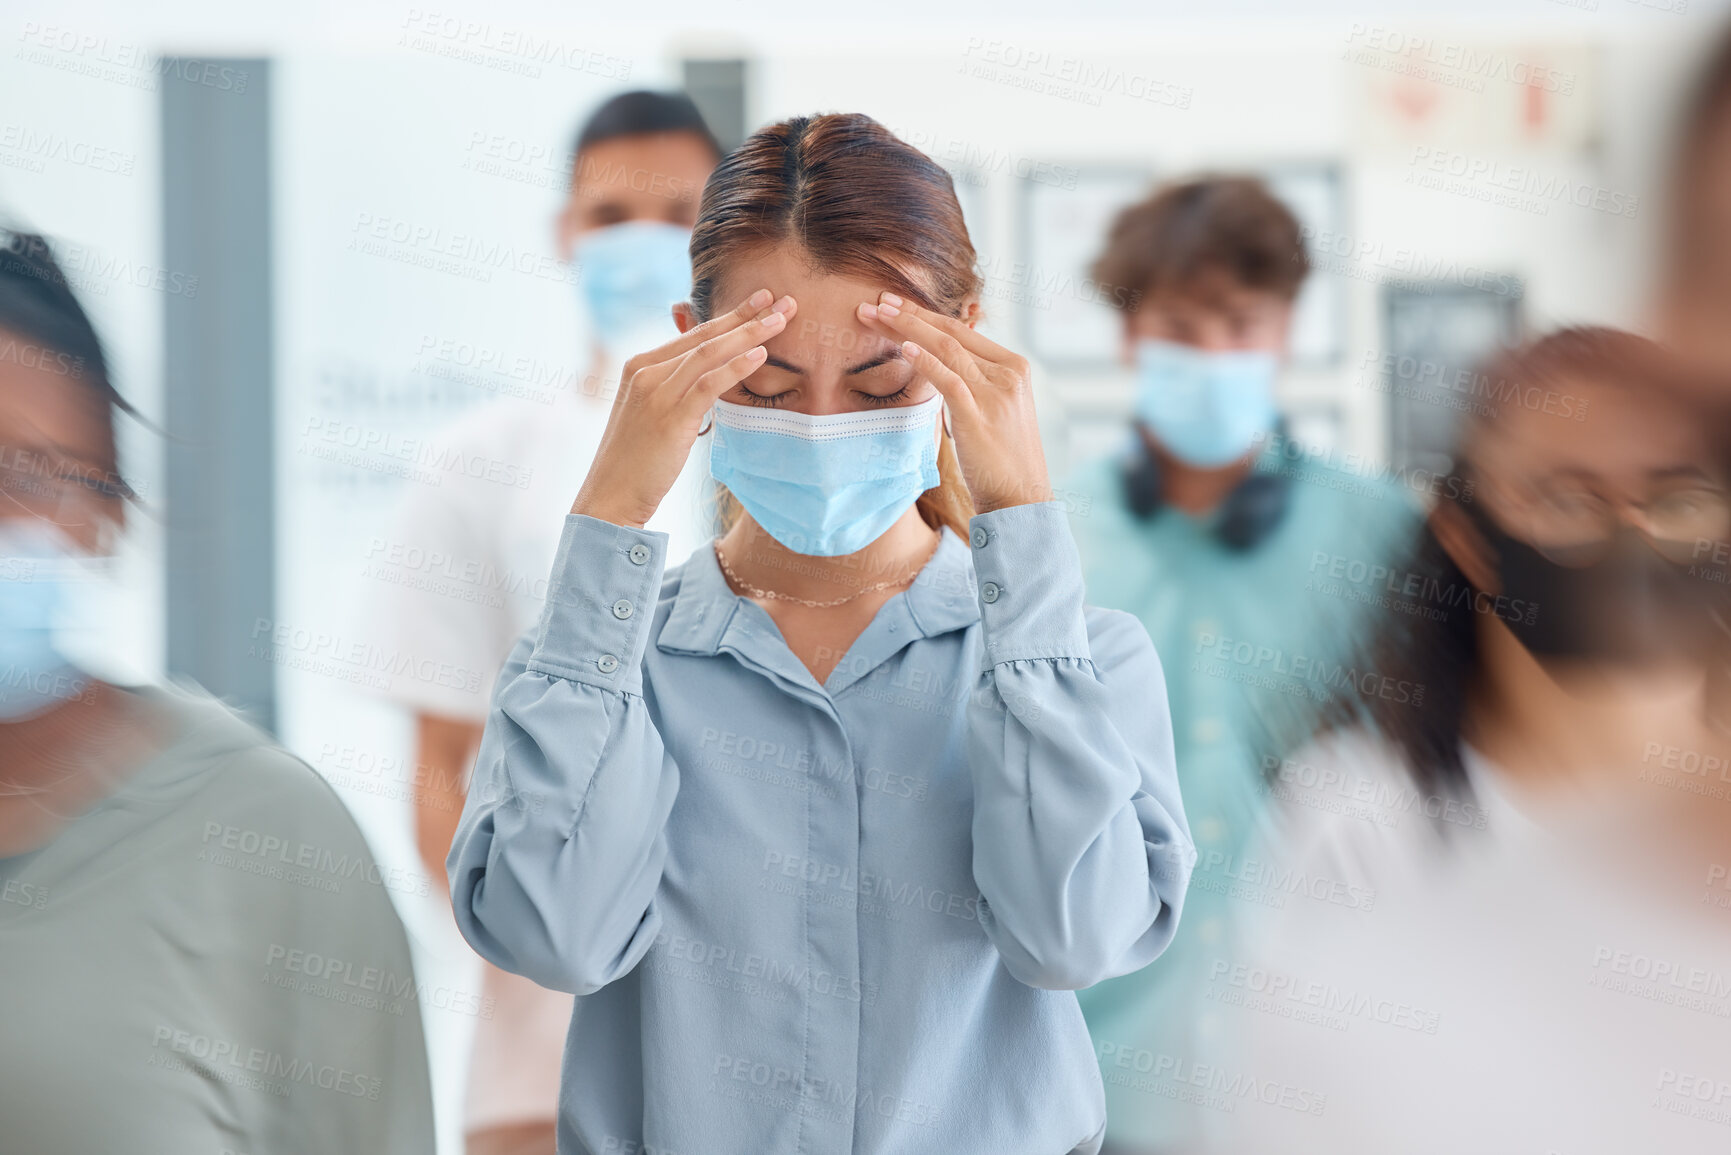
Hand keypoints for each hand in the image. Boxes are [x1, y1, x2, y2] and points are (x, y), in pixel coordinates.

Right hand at [572, 288, 796, 526]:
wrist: (610, 496)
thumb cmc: (636, 461)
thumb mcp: (653, 415)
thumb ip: (677, 390)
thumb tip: (710, 379)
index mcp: (640, 366)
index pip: (692, 334)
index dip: (730, 316)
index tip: (761, 302)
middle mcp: (645, 371)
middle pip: (704, 336)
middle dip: (746, 316)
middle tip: (783, 300)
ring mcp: (655, 392)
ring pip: (709, 353)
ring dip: (749, 334)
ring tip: (782, 320)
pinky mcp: (669, 416)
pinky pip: (708, 383)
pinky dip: (736, 366)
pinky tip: (761, 355)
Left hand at [857, 292, 1051, 513]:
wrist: (1021, 498)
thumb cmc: (1001, 459)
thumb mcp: (992, 409)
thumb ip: (973, 382)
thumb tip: (937, 364)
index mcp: (1014, 367)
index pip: (963, 331)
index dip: (926, 314)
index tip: (894, 304)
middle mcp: (1008, 373)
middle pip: (952, 333)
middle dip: (911, 314)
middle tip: (876, 300)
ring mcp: (996, 393)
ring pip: (947, 349)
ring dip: (908, 329)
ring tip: (876, 315)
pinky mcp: (980, 416)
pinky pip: (949, 380)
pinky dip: (925, 362)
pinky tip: (903, 349)